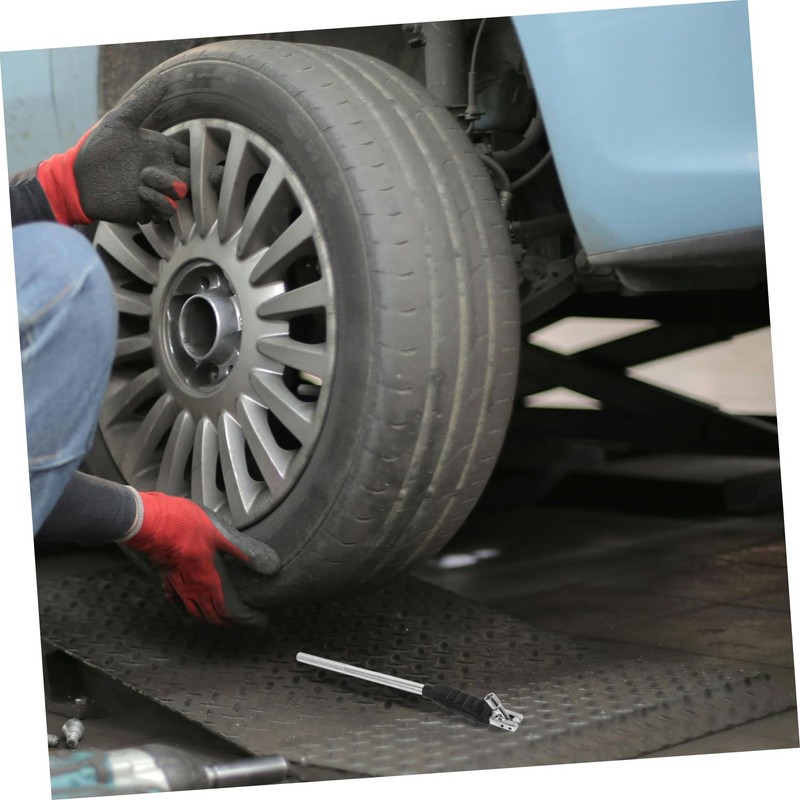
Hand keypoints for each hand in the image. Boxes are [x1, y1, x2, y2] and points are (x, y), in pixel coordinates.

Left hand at [37, 75, 189, 225]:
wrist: (77, 178)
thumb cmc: (97, 148)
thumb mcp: (119, 121)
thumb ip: (142, 103)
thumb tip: (163, 79)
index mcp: (160, 151)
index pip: (188, 156)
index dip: (192, 157)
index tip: (182, 156)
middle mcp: (162, 172)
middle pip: (191, 178)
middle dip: (186, 177)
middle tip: (162, 170)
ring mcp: (156, 191)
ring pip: (181, 195)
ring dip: (167, 186)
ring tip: (143, 177)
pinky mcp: (148, 209)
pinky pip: (167, 209)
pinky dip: (158, 201)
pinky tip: (140, 192)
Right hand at [124, 493, 279, 625]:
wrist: (154, 523)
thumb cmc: (186, 527)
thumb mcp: (222, 535)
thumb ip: (243, 551)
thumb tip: (268, 565)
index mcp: (210, 582)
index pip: (230, 612)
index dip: (245, 620)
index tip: (256, 621)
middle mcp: (194, 591)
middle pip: (212, 617)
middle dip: (228, 622)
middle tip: (241, 621)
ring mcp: (178, 587)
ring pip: (194, 612)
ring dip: (209, 617)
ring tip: (219, 616)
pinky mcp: (166, 579)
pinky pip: (178, 601)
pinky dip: (187, 606)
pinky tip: (189, 602)